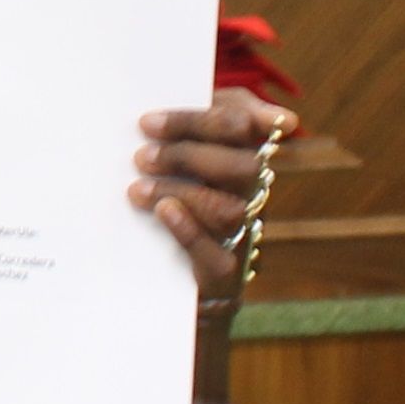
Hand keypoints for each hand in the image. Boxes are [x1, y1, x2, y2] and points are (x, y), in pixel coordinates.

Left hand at [130, 88, 293, 292]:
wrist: (153, 284)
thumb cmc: (162, 199)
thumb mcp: (171, 156)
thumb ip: (195, 120)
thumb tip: (268, 119)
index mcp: (243, 157)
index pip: (240, 126)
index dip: (198, 121)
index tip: (146, 123)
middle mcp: (250, 197)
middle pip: (244, 166)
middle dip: (188, 156)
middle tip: (140, 158)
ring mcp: (241, 239)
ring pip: (230, 210)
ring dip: (182, 193)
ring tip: (136, 190)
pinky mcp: (223, 283)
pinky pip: (219, 261)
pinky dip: (191, 233)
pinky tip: (164, 213)